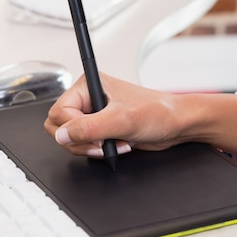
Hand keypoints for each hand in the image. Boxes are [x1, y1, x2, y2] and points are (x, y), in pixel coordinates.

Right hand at [44, 72, 236, 158]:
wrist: (178, 124)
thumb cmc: (158, 112)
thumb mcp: (122, 119)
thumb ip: (88, 127)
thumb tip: (62, 134)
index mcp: (87, 85)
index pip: (59, 112)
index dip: (73, 129)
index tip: (93, 138)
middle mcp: (88, 98)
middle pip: (59, 126)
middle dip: (79, 141)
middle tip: (99, 145)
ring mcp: (93, 114)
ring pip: (70, 138)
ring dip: (90, 147)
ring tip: (112, 145)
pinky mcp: (100, 129)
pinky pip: (84, 144)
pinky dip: (97, 151)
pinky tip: (116, 146)